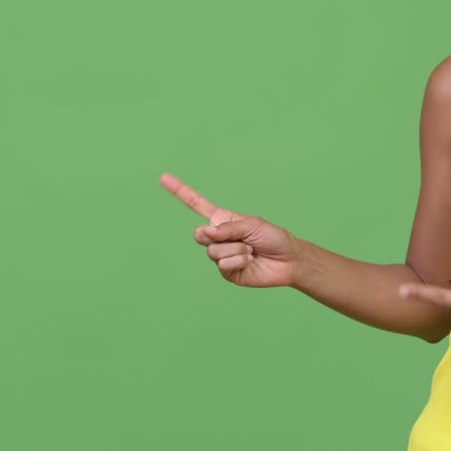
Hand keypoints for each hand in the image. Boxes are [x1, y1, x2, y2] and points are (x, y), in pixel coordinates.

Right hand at [159, 172, 304, 287]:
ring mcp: (221, 256)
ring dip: (236, 250)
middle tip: (238, 238)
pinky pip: (223, 266)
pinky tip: (249, 262)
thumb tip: (204, 233)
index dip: (179, 191)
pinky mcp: (227, 272)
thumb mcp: (250, 224)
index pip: (196, 205)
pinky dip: (238, 262)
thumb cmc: (272, 237)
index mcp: (221, 220)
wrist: (288, 260)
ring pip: (213, 252)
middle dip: (216, 236)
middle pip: (199, 235)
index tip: (162, 177)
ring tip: (251, 251)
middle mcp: (218, 237)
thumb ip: (227, 227)